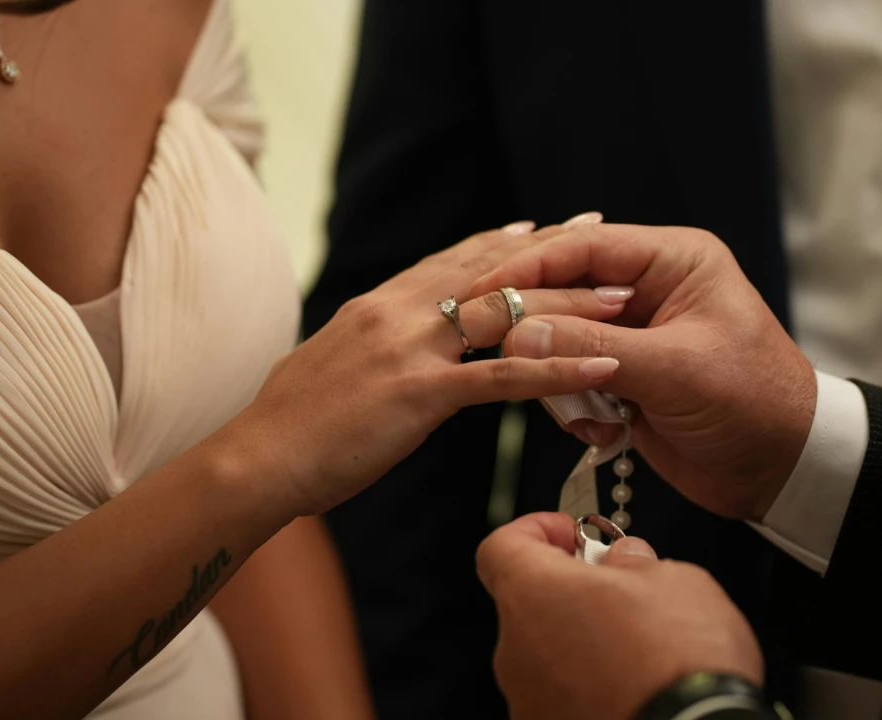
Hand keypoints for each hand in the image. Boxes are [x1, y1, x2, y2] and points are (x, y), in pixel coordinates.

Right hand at [226, 219, 632, 515]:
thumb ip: (369, 345)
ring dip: (573, 304)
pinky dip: (558, 371)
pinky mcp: (419, 393)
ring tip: (626, 299)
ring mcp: (409, 348)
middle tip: (607, 237)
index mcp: (379, 304)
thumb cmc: (289, 425)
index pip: (454, 259)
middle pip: (492, 270)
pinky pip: (503, 379)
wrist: (254, 460)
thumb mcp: (331, 364)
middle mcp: (398, 311)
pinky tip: (602, 370)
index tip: (546, 227)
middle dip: (555, 253)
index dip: (505, 241)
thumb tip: (387, 347)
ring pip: (508, 313)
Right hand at [470, 223, 815, 519]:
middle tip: (515, 361)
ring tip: (596, 415)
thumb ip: (593, 347)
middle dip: (544, 335)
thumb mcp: (674, 368)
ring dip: (566, 384)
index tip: (482, 292)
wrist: (783, 468)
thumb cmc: (753, 401)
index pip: (583, 248)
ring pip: (559, 344)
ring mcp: (633, 338)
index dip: (529, 269)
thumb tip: (519, 333)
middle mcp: (649, 291)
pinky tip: (610, 433)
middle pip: (562, 294)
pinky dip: (579, 411)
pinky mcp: (624, 381)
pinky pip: (571, 383)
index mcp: (672, 261)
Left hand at [476, 513, 762, 719]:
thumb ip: (635, 562)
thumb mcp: (675, 581)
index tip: (569, 533)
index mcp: (533, 594)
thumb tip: (627, 562)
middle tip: (620, 591)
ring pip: (546, 654)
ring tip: (639, 648)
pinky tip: (634, 685)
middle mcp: (515, 650)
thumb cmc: (680, 667)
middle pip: (529, 604)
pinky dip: (589, 685)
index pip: (502, 546)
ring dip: (581, 643)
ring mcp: (527, 699)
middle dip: (571, 593)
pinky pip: (561, 695)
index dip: (536, 531)